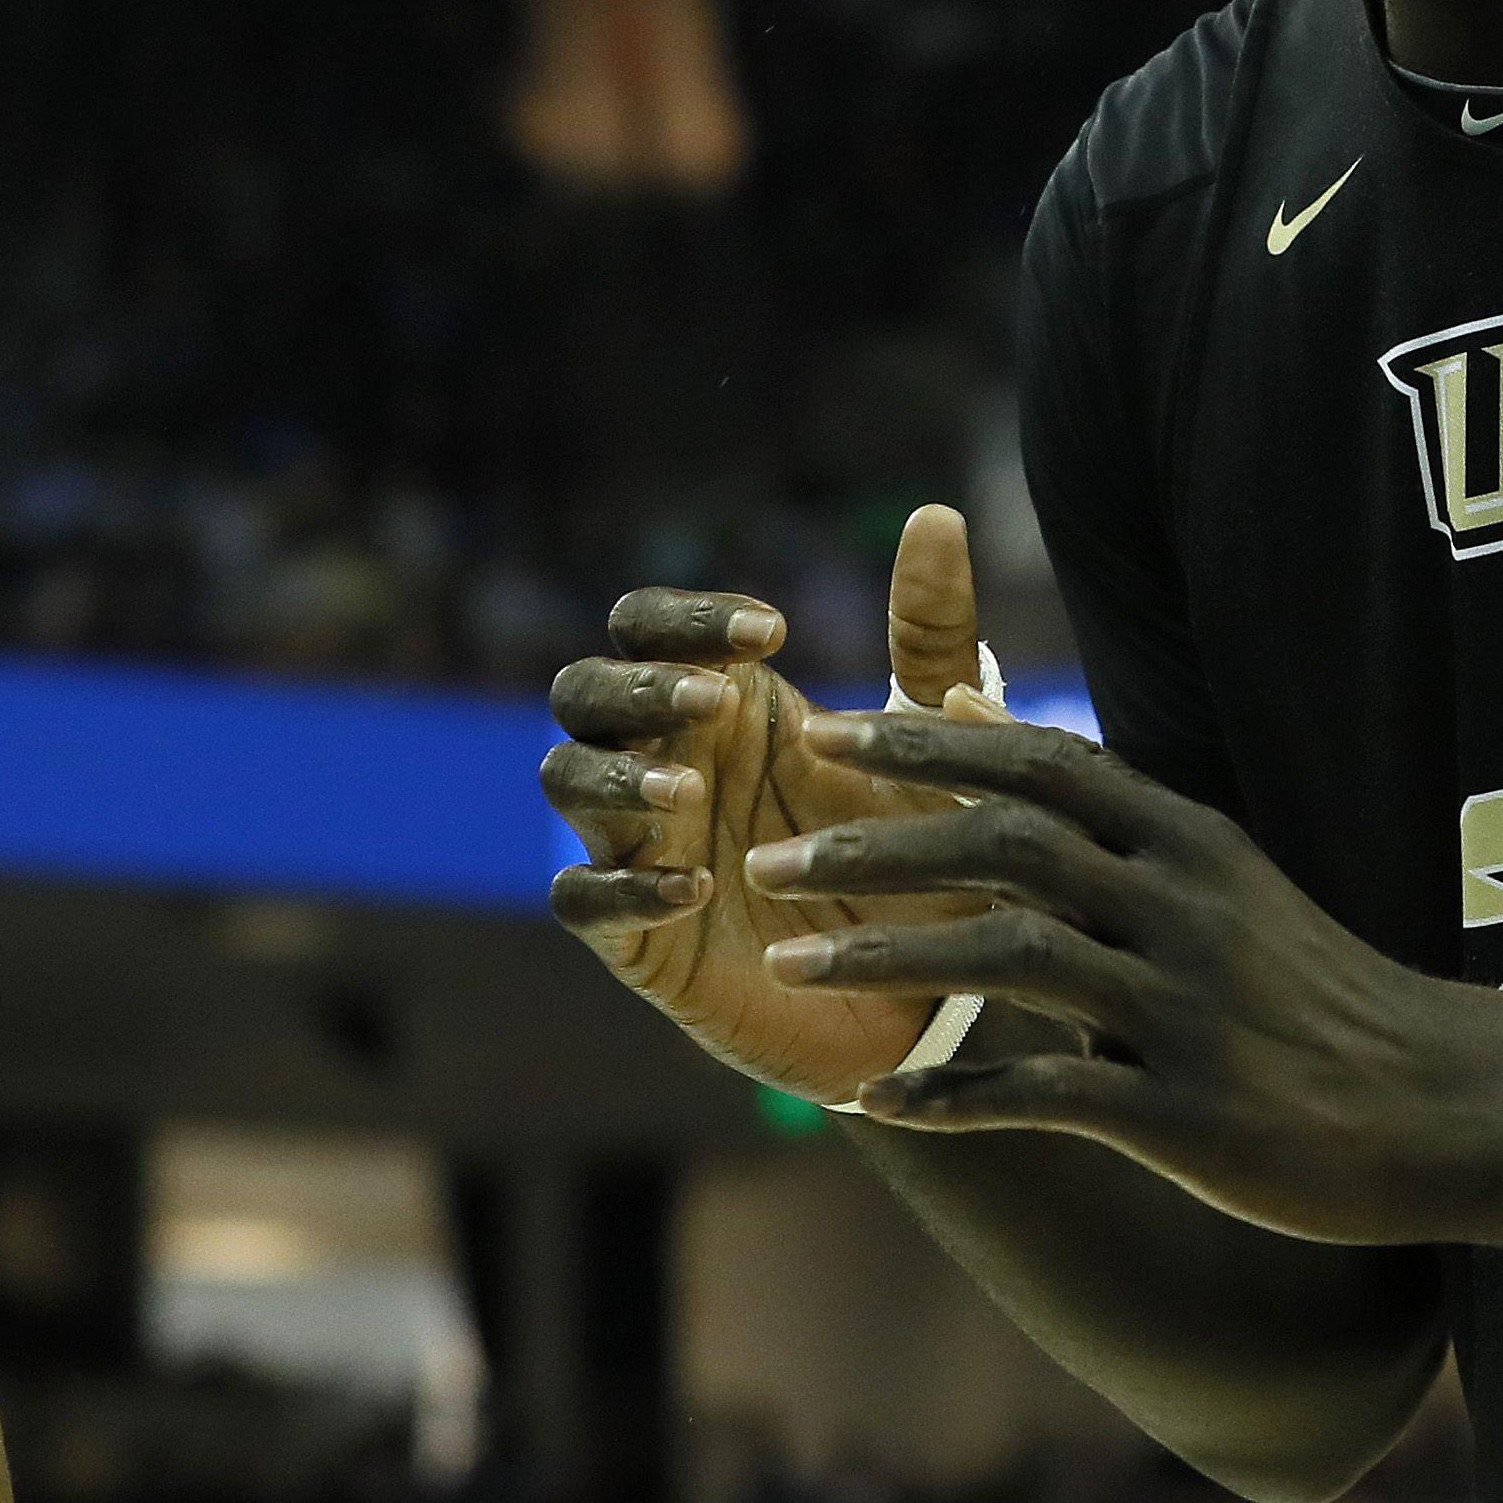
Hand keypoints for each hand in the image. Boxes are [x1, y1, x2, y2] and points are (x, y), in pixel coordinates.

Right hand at [540, 509, 996, 1104]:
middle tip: (714, 699)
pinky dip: (625, 885)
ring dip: (613, 773)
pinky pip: (583, 896)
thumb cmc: (911, 847)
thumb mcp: (930, 740)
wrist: (918, 989)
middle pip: (584, 686)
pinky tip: (694, 884)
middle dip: (636, 682)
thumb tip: (938, 513)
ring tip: (687, 790)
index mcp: (720, 701)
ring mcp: (638, 841)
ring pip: (564, 777)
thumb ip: (930, 631)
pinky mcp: (634, 932)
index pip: (651, 624)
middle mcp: (662, 755)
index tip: (771, 633)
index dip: (689, 617)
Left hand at [739, 706, 1502, 1245]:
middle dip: (880, 845)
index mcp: (1191, 842)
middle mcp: (1183, 907)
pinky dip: (951, 1094)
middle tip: (772, 857)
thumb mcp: (1227, 878)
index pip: (1043, 762)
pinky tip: (878, 1101)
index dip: (928, 744)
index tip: (827, 731)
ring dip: (889, 958)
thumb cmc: (1315, 992)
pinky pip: (1043, 1092)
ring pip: (1010, 956)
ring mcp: (1183, 1008)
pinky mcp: (1184, 1110)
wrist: (1439, 1105)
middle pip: (1010, 843)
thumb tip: (986, 717)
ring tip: (792, 967)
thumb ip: (1112, 816)